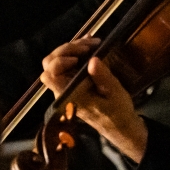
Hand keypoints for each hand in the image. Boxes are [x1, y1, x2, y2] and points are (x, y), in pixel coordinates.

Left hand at [40, 38, 146, 161]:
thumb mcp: (115, 93)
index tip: (79, 57)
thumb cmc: (117, 112)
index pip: (50, 75)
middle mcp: (63, 90)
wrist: (120, 125)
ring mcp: (66, 86)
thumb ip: (102, 77)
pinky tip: (89, 44)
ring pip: (56, 62)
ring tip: (92, 43)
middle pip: (49, 65)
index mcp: (70, 95)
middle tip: (88, 45)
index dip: (60, 61)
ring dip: (71, 49)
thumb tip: (92, 60)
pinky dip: (75, 52)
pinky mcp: (73, 83)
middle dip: (66, 50)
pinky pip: (66, 65)